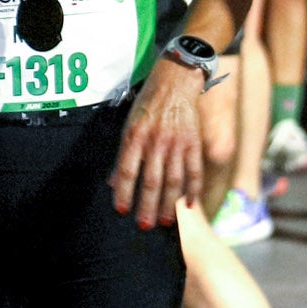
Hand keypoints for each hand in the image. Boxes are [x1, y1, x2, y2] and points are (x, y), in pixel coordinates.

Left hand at [111, 57, 210, 227]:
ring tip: (164, 221)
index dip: (124, 192)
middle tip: (144, 225)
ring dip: (168, 203)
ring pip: (173, 180)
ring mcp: (176, 143)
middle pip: (151, 180)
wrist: (175, 81)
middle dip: (147, 206)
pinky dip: (192, 189)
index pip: (127, 170)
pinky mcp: (193, 142)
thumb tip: (112, 183)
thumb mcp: (128, 125)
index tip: (122, 211)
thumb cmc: (148, 104)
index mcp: (135, 136)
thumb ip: (122, 155)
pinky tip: (188, 205)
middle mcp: (155, 141)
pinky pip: (194, 170)